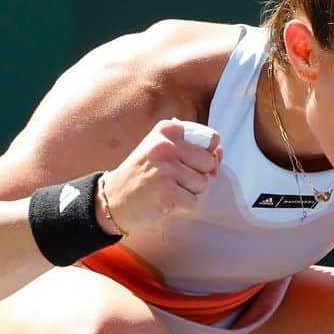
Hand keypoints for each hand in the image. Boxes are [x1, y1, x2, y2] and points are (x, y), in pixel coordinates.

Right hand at [99, 118, 221, 234]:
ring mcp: (166, 169)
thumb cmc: (144, 173)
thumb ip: (194, 148)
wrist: (114, 198)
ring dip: (188, 191)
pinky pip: (193, 201)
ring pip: (202, 184)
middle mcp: (166, 145)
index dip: (207, 154)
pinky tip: (163, 199)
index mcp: (168, 129)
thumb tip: (219, 153)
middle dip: (197, 175)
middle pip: (209, 163)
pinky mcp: (167, 192)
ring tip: (166, 188)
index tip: (189, 162)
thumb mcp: (164, 149)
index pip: (211, 139)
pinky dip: (181, 205)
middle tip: (173, 178)